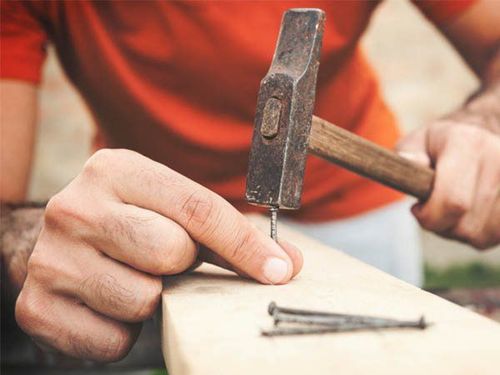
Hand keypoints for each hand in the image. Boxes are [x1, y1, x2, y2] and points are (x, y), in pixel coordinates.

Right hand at [15, 149, 301, 361]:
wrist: (57, 242)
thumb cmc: (129, 221)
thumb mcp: (169, 208)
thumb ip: (226, 232)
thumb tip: (286, 264)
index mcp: (115, 170)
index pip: (196, 208)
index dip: (245, 245)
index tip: (279, 270)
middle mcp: (75, 207)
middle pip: (170, 252)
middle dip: (183, 265)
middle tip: (168, 261)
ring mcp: (51, 258)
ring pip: (143, 299)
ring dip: (154, 300)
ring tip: (137, 280)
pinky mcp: (37, 306)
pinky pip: (113, 340)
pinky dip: (125, 332)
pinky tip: (112, 306)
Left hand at [397, 116, 499, 248]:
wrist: (481, 135)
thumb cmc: (438, 146)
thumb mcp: (416, 143)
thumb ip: (408, 154)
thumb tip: (411, 163)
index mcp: (468, 143)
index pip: (453, 201)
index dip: (429, 216)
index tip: (417, 207)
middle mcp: (498, 159)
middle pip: (465, 225)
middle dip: (440, 225)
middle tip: (432, 208)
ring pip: (480, 235)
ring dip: (459, 231)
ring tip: (452, 209)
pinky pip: (495, 236)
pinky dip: (479, 234)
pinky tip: (471, 214)